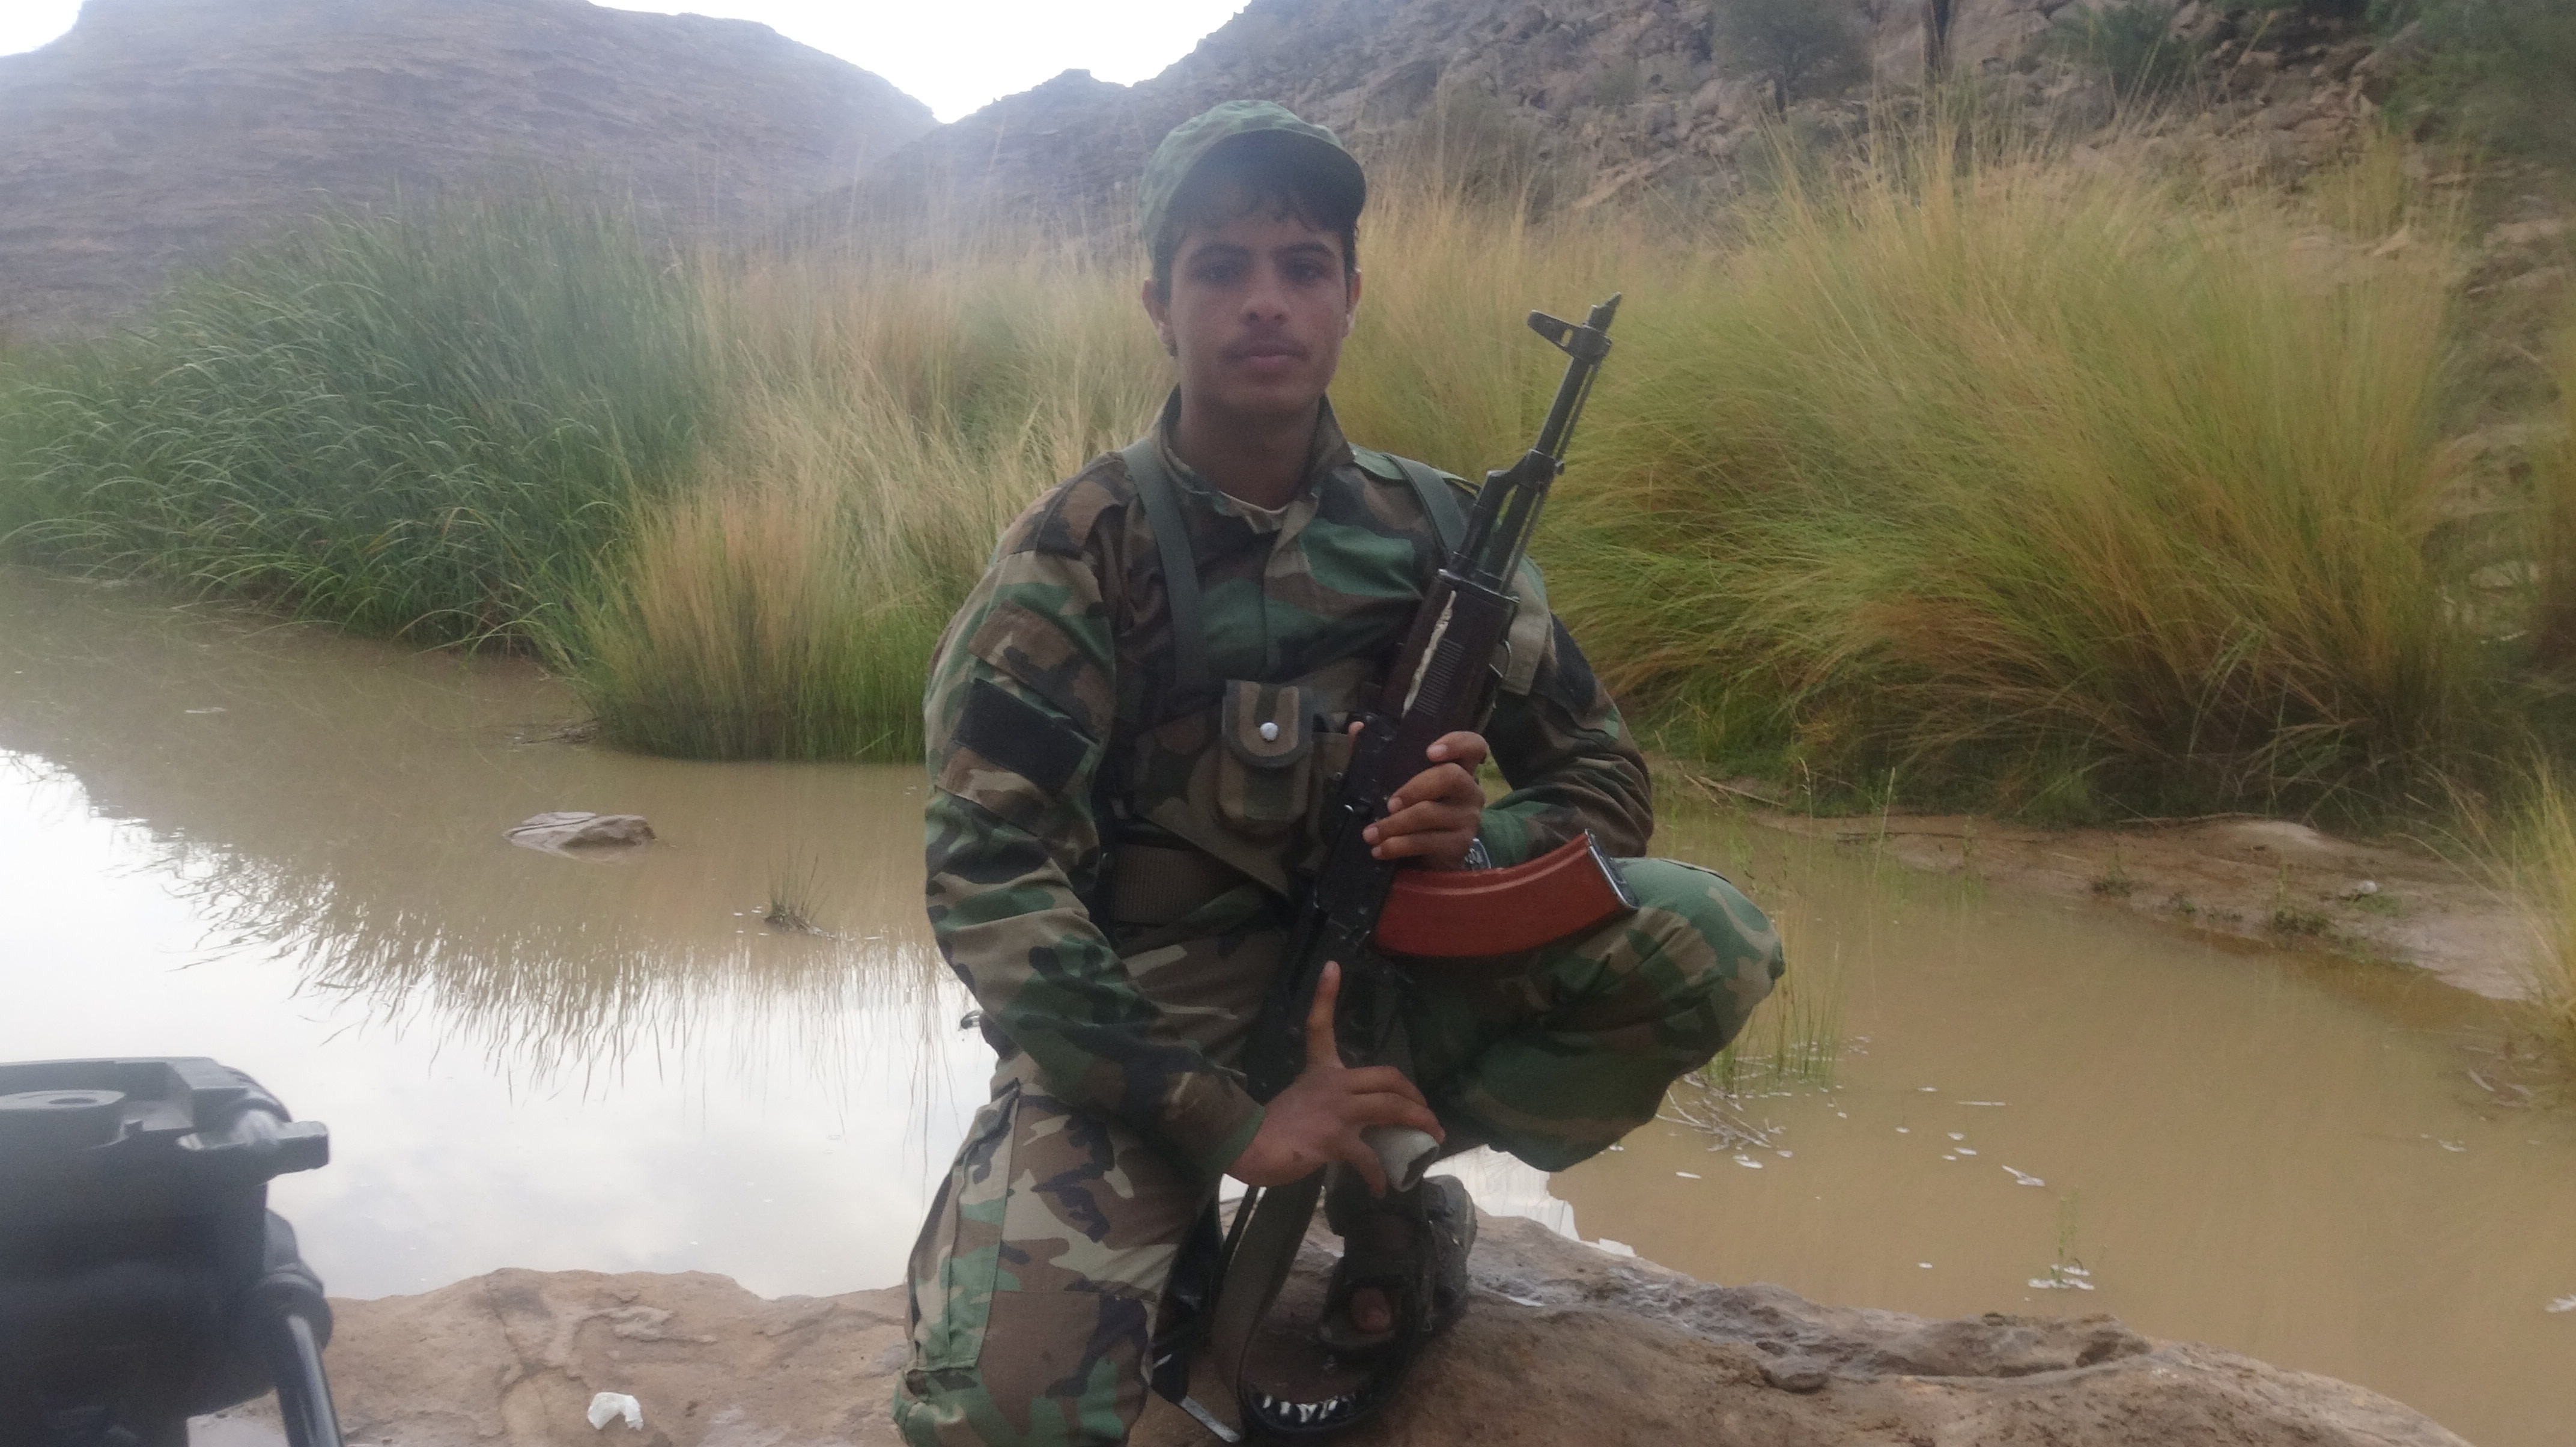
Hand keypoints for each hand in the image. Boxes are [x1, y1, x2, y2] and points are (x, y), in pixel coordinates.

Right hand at [1230, 962, 1443, 1194]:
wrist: (1246, 1148)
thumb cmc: (1268, 1130)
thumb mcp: (1298, 1102)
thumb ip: (1323, 1103)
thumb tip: (1348, 1122)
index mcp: (1319, 1071)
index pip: (1319, 1025)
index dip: (1325, 994)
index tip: (1332, 966)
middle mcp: (1331, 1084)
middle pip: (1386, 1076)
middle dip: (1414, 1095)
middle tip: (1427, 1114)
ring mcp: (1335, 1110)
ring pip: (1390, 1108)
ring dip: (1419, 1122)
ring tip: (1433, 1138)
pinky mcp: (1334, 1138)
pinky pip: (1368, 1157)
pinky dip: (1379, 1174)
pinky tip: (1383, 1188)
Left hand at [1362, 730, 1489, 869]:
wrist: (1427, 858)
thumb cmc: (1413, 810)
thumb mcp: (1398, 782)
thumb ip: (1379, 754)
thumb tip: (1356, 727)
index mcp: (1459, 768)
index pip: (1474, 746)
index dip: (1457, 743)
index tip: (1430, 751)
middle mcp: (1470, 791)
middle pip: (1450, 777)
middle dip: (1414, 788)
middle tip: (1389, 804)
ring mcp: (1468, 819)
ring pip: (1430, 814)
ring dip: (1394, 824)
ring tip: (1370, 834)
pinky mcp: (1459, 845)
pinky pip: (1426, 842)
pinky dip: (1398, 846)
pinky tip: (1380, 850)